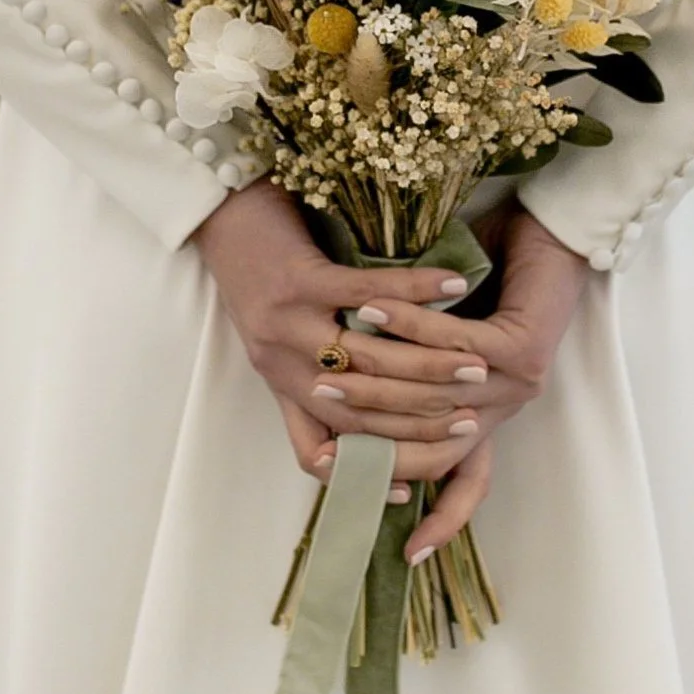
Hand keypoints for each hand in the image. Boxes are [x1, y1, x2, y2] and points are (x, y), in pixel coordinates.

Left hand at [193, 180, 493, 495]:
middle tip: (473, 417)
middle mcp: (281, 364)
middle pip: (358, 410)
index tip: (420, 480)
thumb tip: (382, 395)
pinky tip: (453, 287)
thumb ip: (318, 370)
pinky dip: (415, 293)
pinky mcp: (298, 280)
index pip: (325, 447)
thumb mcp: (280, 336)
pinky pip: (366, 294)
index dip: (370, 469)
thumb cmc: (259, 271)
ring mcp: (287, 324)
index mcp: (279, 384)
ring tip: (474, 362)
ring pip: (369, 360)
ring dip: (429, 364)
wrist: (219, 212)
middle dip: (421, 419)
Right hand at [311, 207, 591, 559]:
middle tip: (320, 402)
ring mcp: (516, 382)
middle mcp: (503, 407)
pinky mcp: (521, 348)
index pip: (465, 483)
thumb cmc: (492, 276)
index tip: (398, 550)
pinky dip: (408, 326)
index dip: (438, 520)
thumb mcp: (440, 332)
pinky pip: (453, 345)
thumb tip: (337, 384)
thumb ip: (405, 366)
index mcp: (486, 415)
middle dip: (374, 433)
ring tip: (331, 352)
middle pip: (436, 449)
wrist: (550, 232)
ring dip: (377, 373)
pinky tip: (370, 307)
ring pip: (435, 395)